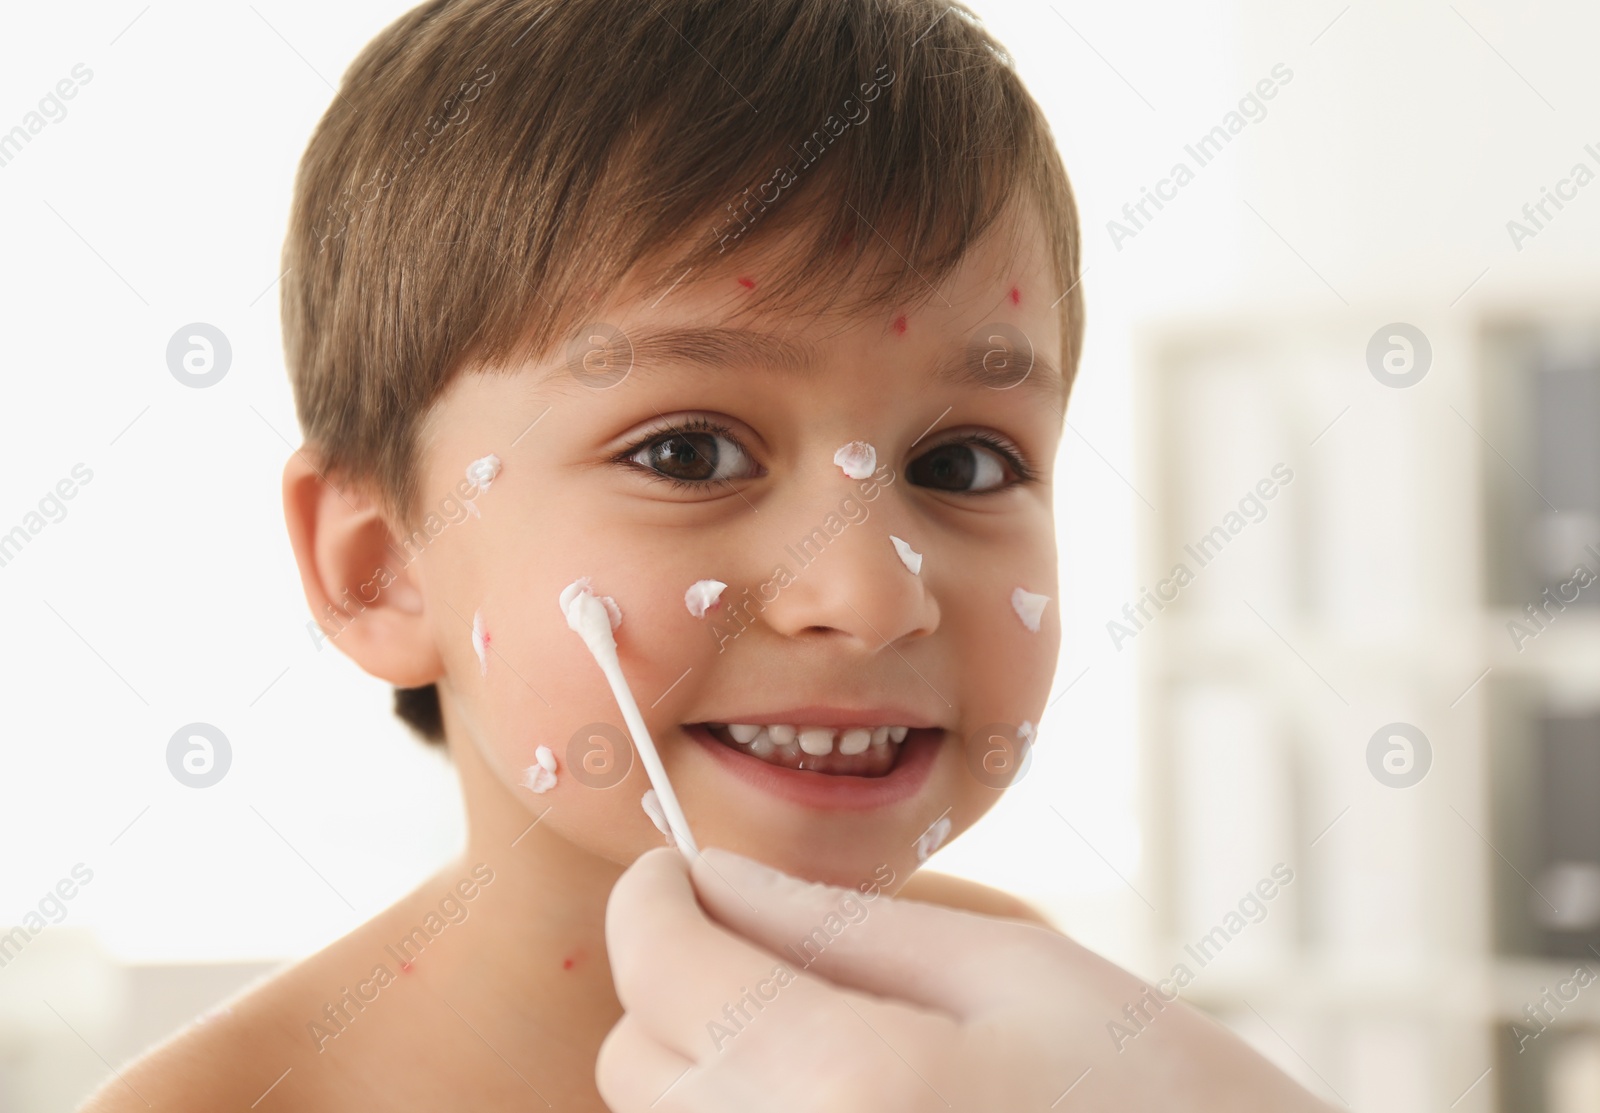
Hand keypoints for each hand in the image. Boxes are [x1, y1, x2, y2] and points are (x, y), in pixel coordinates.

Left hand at [597, 846, 1333, 1111]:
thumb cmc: (1168, 1107)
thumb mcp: (1022, 974)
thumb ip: (847, 921)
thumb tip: (715, 879)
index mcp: (850, 1081)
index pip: (659, 961)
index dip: (654, 895)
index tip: (677, 869)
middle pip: (636, 1056)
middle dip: (682, 981)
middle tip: (780, 951)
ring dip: (713, 1066)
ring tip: (834, 1045)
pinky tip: (845, 1107)